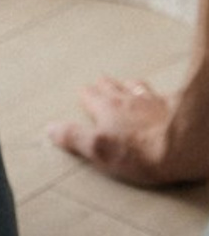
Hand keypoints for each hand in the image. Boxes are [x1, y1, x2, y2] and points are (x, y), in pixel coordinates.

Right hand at [46, 77, 205, 185]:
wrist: (185, 144)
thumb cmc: (144, 150)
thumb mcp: (99, 149)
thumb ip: (73, 137)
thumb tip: (50, 129)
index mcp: (105, 107)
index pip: (88, 95)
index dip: (85, 97)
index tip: (82, 96)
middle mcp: (125, 99)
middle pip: (108, 84)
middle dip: (102, 85)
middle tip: (99, 86)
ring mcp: (149, 100)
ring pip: (132, 84)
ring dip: (126, 85)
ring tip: (124, 85)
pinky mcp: (171, 105)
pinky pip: (158, 92)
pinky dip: (153, 93)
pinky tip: (156, 96)